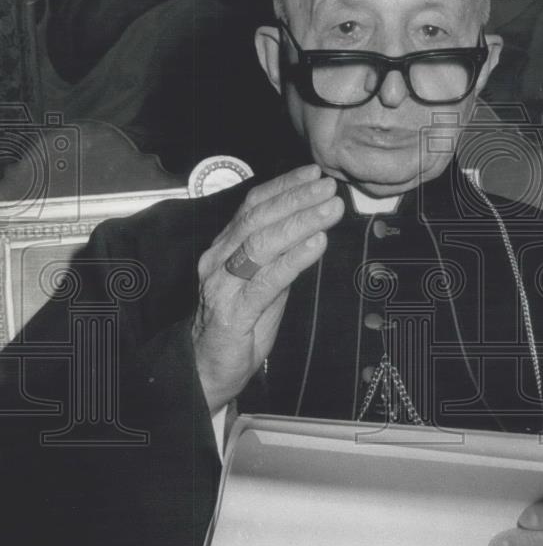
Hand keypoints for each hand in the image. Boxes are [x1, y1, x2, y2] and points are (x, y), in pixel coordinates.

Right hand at [192, 164, 343, 412]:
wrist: (209, 371)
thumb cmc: (239, 327)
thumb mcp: (265, 285)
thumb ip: (280, 258)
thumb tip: (312, 230)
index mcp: (224, 248)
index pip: (253, 207)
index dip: (284, 187)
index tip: (313, 174)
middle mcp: (218, 260)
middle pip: (258, 219)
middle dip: (297, 200)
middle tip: (329, 188)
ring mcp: (223, 285)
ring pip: (262, 243)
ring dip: (301, 222)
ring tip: (330, 210)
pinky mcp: (233, 312)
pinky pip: (266, 280)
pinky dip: (294, 259)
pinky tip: (317, 245)